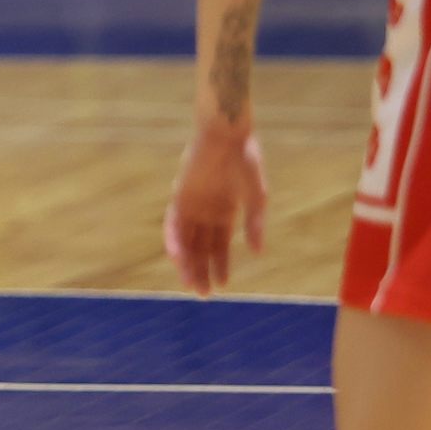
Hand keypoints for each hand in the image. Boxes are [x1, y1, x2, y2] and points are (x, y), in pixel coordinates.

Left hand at [164, 126, 267, 295]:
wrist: (227, 135)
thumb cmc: (245, 160)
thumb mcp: (257, 196)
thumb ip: (255, 224)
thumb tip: (257, 252)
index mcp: (225, 212)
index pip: (220, 246)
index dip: (220, 265)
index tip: (222, 285)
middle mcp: (206, 212)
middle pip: (201, 248)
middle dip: (202, 270)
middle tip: (203, 294)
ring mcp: (191, 204)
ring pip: (186, 240)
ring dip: (187, 262)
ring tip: (190, 284)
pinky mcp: (179, 195)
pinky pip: (173, 223)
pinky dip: (174, 240)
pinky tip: (177, 257)